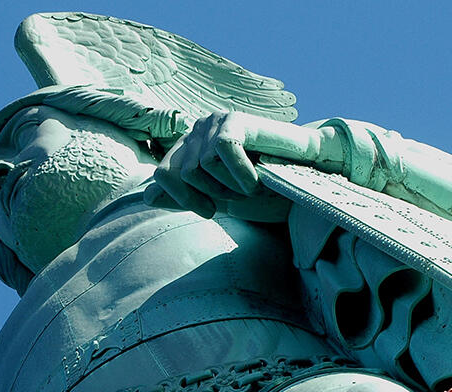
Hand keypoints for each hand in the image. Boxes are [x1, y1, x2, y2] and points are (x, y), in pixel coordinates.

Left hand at [147, 111, 325, 220]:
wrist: (305, 176)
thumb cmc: (264, 188)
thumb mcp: (219, 199)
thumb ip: (184, 198)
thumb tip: (146, 197)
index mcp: (190, 147)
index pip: (161, 174)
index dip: (183, 198)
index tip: (209, 211)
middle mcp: (199, 130)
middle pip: (182, 173)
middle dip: (211, 193)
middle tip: (239, 194)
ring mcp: (216, 121)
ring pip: (201, 166)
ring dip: (230, 186)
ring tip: (252, 185)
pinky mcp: (235, 120)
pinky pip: (222, 153)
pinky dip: (240, 175)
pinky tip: (258, 179)